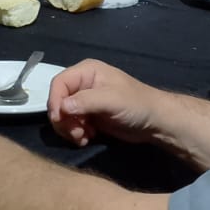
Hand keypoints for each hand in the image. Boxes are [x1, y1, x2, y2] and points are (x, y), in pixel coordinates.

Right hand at [48, 59, 166, 147]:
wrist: (154, 122)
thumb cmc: (136, 104)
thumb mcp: (111, 100)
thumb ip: (85, 101)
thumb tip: (62, 108)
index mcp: (86, 71)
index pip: (58, 83)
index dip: (54, 101)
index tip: (59, 119)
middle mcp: (82, 84)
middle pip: (58, 101)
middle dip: (63, 119)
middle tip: (77, 133)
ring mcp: (84, 101)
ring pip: (62, 115)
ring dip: (69, 129)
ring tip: (84, 137)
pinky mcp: (88, 116)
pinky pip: (71, 125)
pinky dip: (76, 133)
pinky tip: (88, 138)